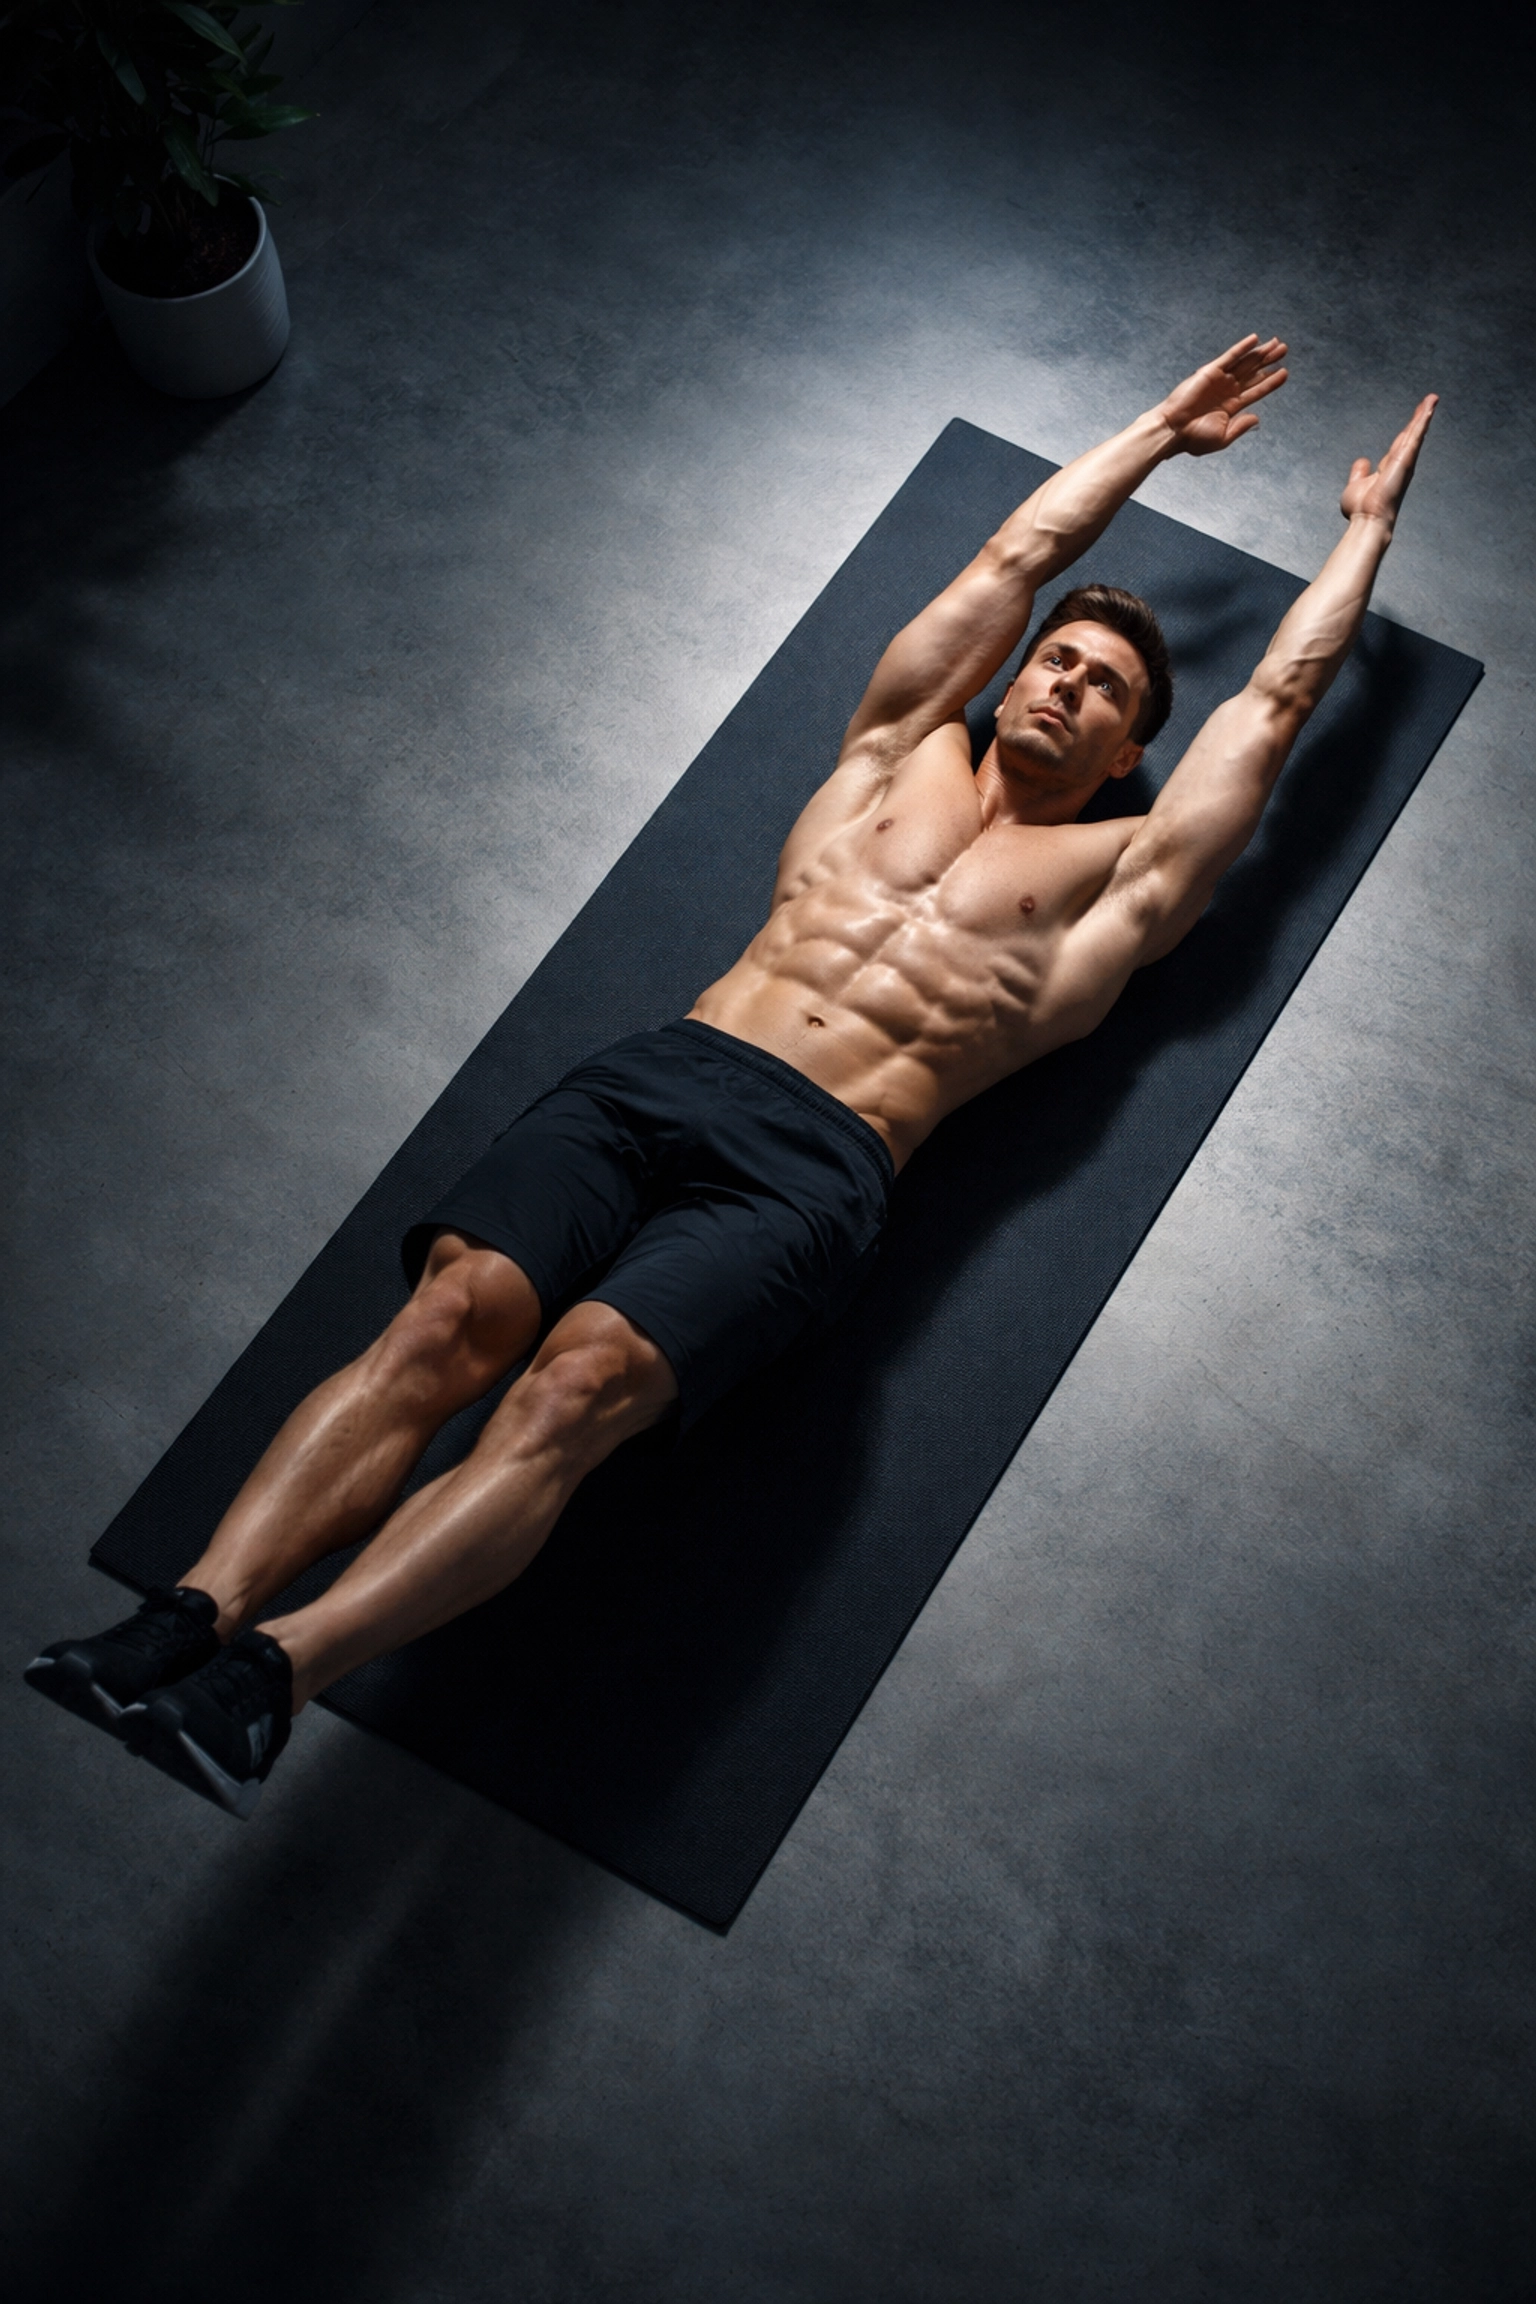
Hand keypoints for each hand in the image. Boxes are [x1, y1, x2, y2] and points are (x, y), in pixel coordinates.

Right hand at [1156, 334, 1288, 456]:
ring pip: (1245, 362)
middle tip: (1284, 350)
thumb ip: (1240, 427)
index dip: (1271, 382)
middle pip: (1253, 372)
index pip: (1256, 391)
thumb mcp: (1223, 437)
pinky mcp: (1210, 372)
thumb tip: (1257, 417)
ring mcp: (1219, 380)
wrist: (1174, 430)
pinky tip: (1255, 339)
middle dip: (1269, 361)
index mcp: (1231, 406)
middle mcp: (1227, 390)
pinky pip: (1230, 356)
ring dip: (1260, 353)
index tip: (1285, 373)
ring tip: (1277, 344)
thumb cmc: (1194, 438)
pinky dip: (1242, 348)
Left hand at [1340, 394, 1437, 530]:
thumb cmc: (1362, 509)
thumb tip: (1363, 462)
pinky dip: (1423, 420)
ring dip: (1424, 415)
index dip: (1407, 432)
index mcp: (1389, 468)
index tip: (1414, 421)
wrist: (1367, 519)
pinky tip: (1429, 407)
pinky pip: (1416, 435)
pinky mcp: (1406, 458)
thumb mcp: (1356, 485)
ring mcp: (1404, 461)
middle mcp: (1400, 463)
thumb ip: (1360, 472)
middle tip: (1429, 402)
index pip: (1400, 445)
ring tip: (1432, 398)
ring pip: (1416, 432)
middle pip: (1411, 435)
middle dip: (1420, 418)